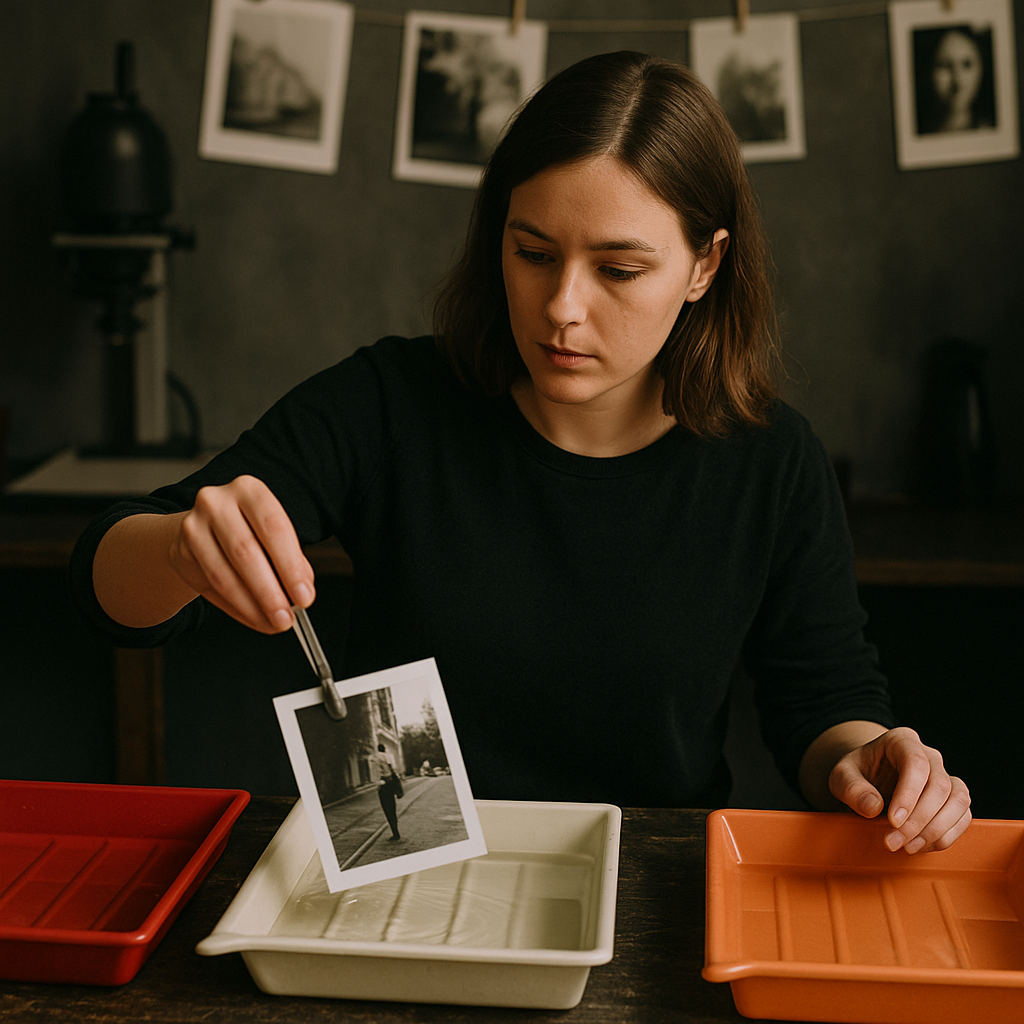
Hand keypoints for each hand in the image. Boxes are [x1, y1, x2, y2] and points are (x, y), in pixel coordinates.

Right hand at [168, 475, 314, 632]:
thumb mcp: (275, 536)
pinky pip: (210, 587)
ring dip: (252, 605)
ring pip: (224, 574)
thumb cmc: (249, 531)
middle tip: (287, 617)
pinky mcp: (180, 552)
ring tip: (273, 622)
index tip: (304, 597)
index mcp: (249, 490)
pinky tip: (254, 617)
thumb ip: (292, 561)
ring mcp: (193, 526)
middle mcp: (216, 502)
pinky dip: (236, 607)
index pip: (273, 528)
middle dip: (270, 592)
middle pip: (246, 552)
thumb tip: (301, 592)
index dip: (290, 566)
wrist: (204, 528)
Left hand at [829, 727, 971, 853]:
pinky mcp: (953, 799)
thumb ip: (850, 788)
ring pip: (958, 801)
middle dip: (918, 820)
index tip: (892, 821)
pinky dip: (946, 835)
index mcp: (901, 741)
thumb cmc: (856, 775)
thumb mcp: (841, 776)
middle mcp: (929, 756)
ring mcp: (945, 776)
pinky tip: (921, 845)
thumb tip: (872, 806)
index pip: (915, 763)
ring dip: (935, 830)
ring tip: (907, 847)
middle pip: (939, 785)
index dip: (908, 795)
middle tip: (893, 842)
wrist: (868, 781)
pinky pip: (963, 817)